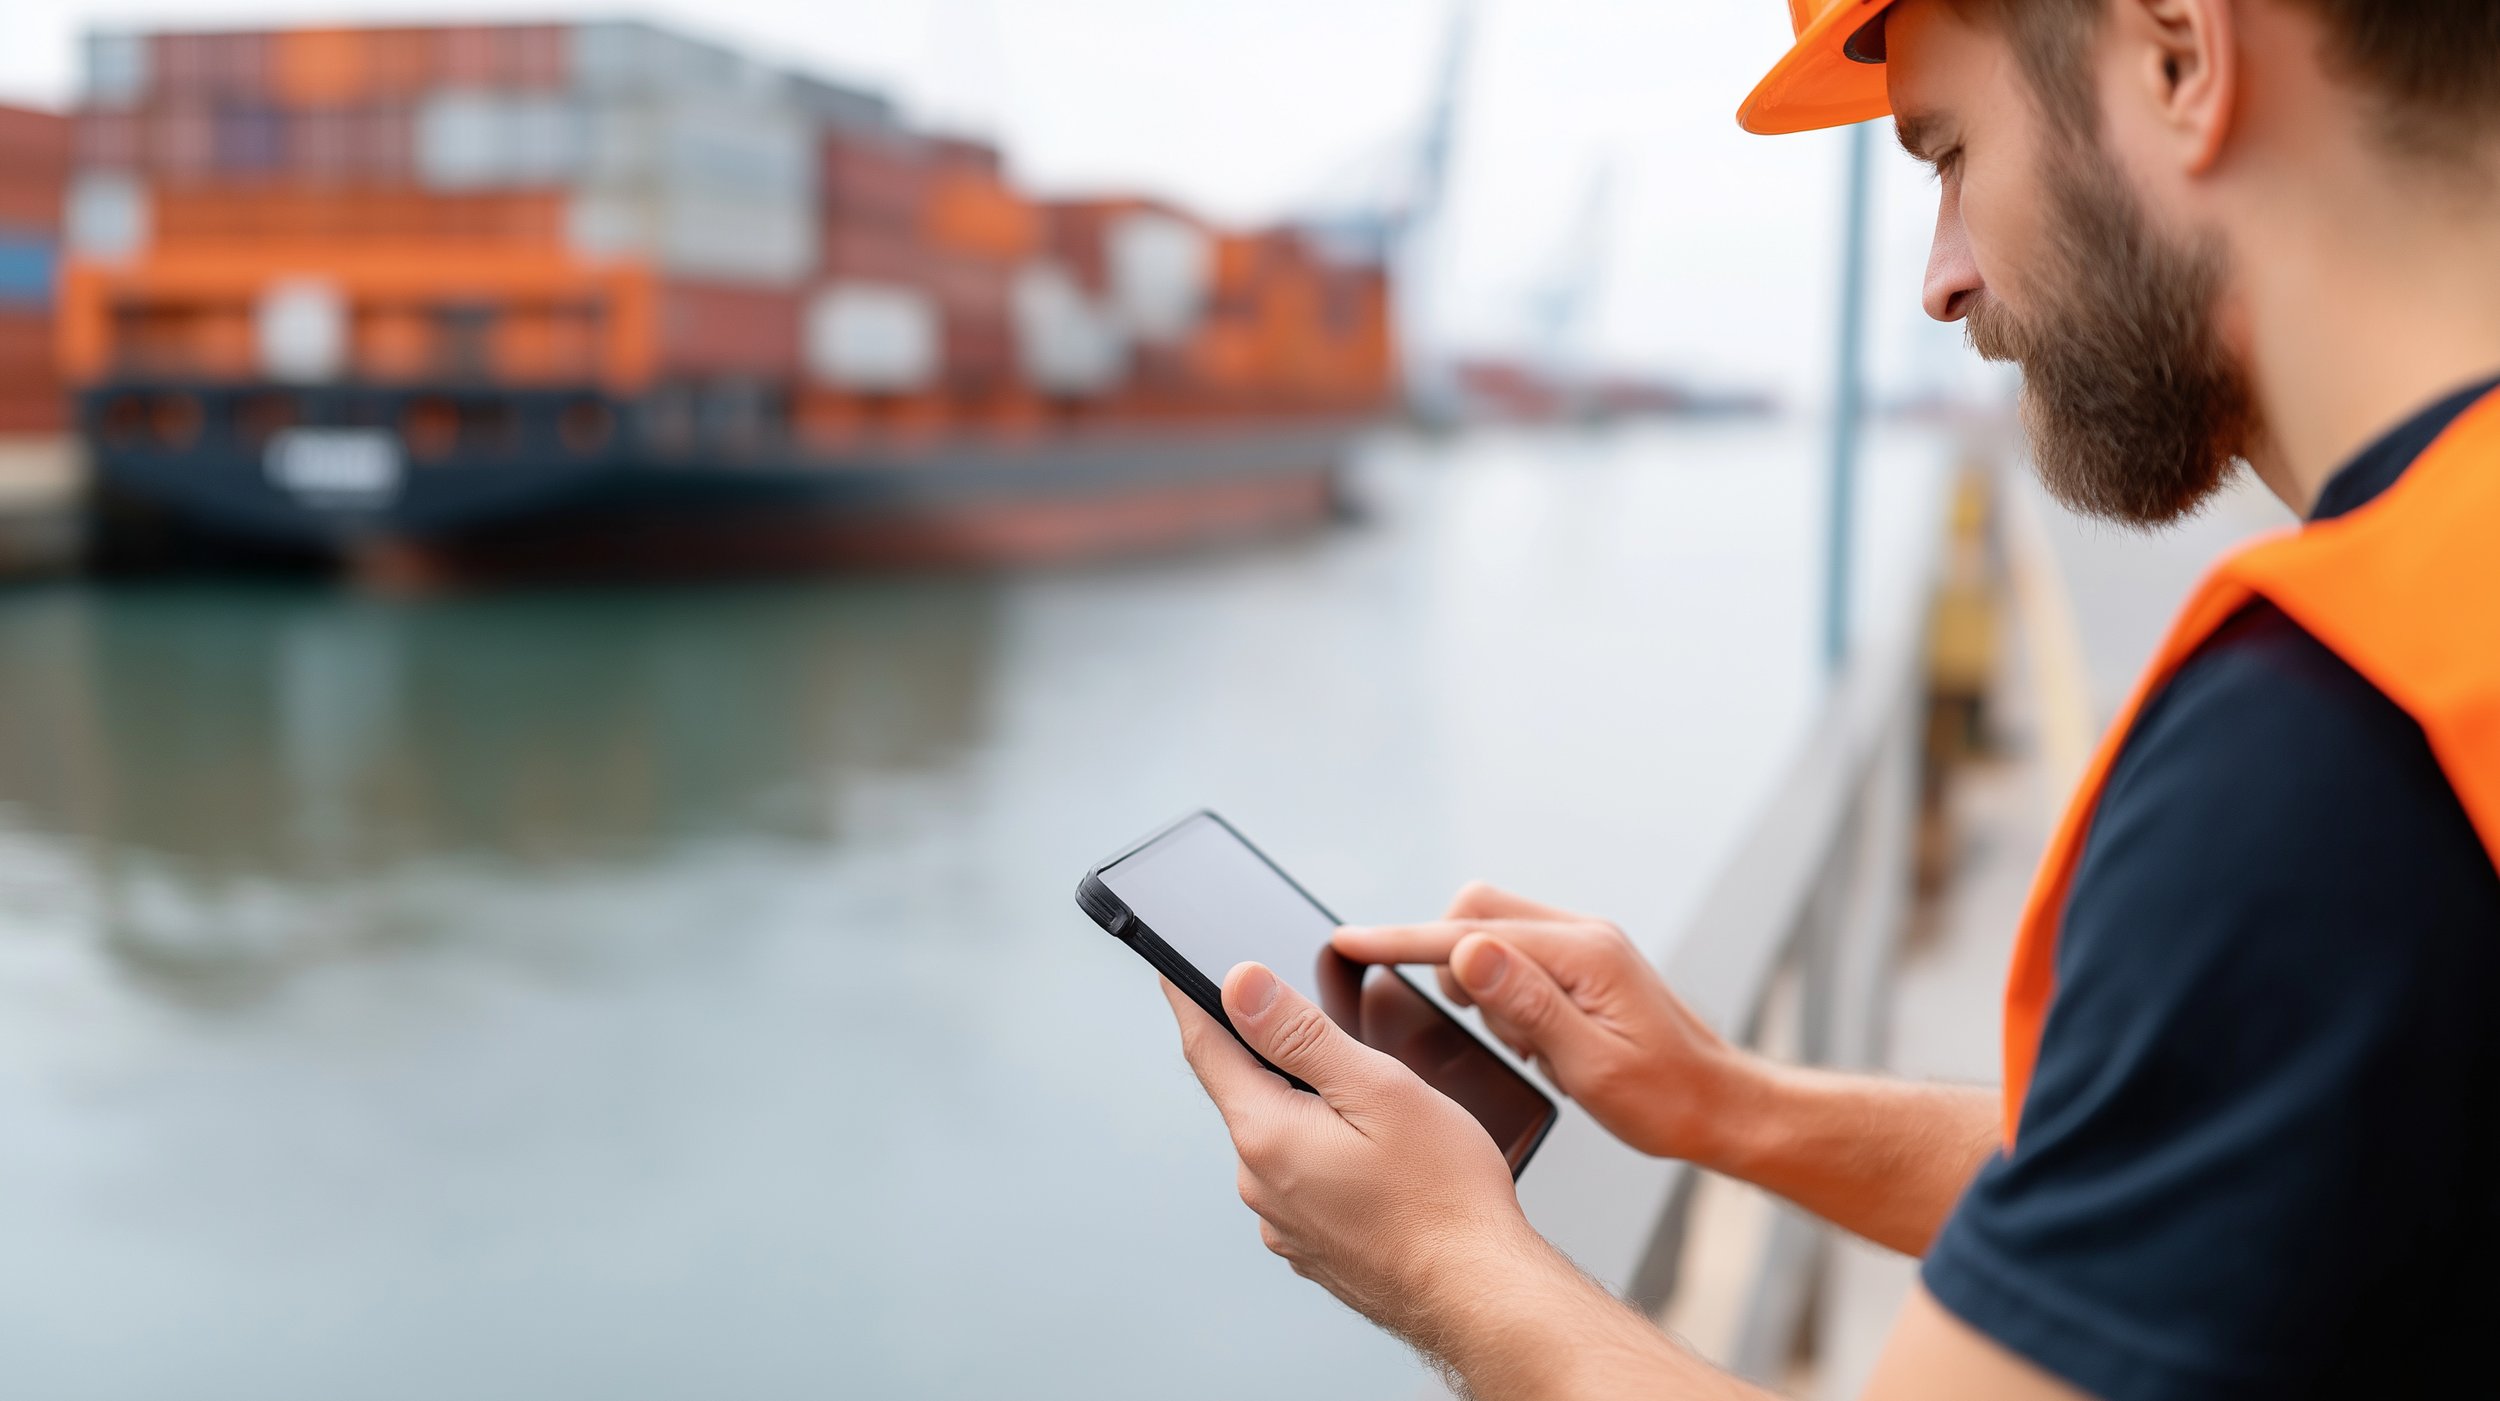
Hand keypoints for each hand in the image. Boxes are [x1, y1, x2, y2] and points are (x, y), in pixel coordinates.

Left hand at [1161, 965, 1550, 1345]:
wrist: (1480, 1296)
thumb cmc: (1444, 1196)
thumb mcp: (1378, 1089)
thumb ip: (1301, 1035)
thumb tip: (1239, 985)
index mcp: (1267, 1135)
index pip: (1206, 1048)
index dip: (1191, 1000)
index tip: (1172, 968)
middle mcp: (1260, 1183)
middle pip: (1245, 1092)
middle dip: (1270, 1056)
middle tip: (1313, 1028)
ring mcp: (1283, 1221)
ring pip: (1279, 1138)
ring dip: (1305, 1111)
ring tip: (1369, 1107)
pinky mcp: (1311, 1245)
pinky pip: (1301, 1180)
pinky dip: (1323, 1155)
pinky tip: (1374, 1160)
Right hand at [1333, 883, 1750, 1165]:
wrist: (1723, 1108)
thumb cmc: (1666, 1099)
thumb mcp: (1591, 1064)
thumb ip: (1527, 1004)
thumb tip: (1468, 951)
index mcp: (1581, 953)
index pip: (1469, 934)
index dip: (1401, 941)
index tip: (1347, 943)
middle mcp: (1582, 935)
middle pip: (1477, 913)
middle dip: (1447, 960)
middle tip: (1476, 1024)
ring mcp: (1584, 947)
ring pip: (1493, 935)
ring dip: (1480, 983)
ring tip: (1522, 1044)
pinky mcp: (1584, 967)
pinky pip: (1517, 958)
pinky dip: (1504, 993)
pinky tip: (1533, 1041)